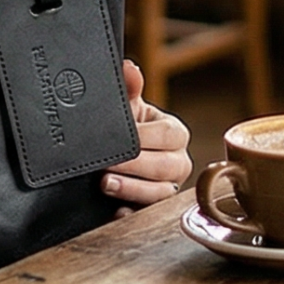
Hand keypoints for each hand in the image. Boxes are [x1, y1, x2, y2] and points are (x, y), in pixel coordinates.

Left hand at [102, 59, 190, 213]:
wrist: (116, 154)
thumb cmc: (129, 127)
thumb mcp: (128, 108)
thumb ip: (130, 88)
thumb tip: (128, 68)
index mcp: (175, 133)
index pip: (168, 135)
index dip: (145, 137)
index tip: (125, 136)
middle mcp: (177, 162)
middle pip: (166, 167)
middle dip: (136, 166)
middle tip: (109, 165)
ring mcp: (166, 187)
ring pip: (159, 194)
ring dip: (133, 190)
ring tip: (106, 184)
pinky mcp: (151, 209)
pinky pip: (146, 216)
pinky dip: (130, 214)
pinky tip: (115, 211)